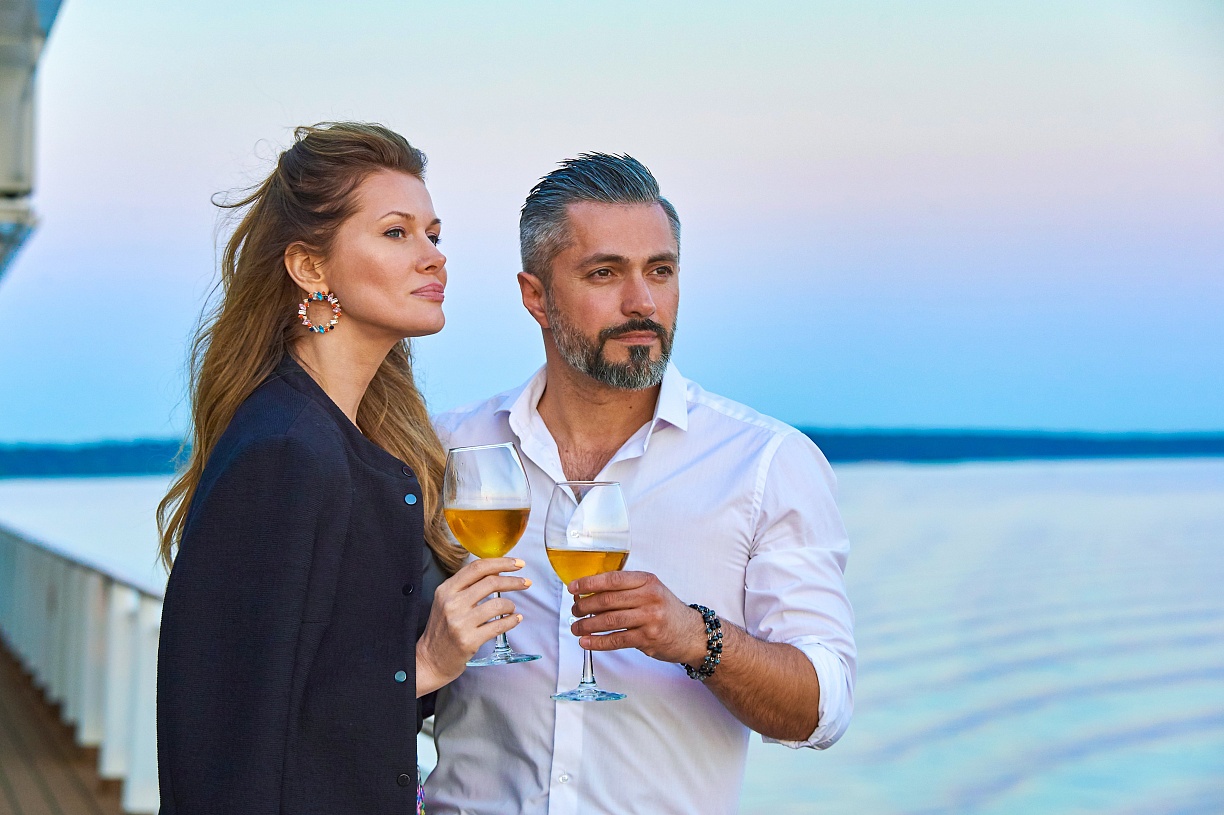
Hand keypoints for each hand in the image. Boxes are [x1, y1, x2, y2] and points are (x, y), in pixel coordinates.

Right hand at [416, 557, 529, 696]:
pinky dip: (511, 621)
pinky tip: (514, 619)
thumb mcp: (447, 601)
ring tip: (512, 609)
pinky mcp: (469, 640)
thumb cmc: (442, 629)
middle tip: (526, 582)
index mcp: (446, 589)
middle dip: (513, 581)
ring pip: (498, 604)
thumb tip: (497, 571)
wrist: (430, 660)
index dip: (501, 563)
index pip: (477, 568)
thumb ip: (467, 586)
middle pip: (491, 582)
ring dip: (511, 605)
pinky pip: (498, 626)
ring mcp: (460, 622)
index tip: (518, 563)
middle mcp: (452, 603)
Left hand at [569, 571, 707, 664]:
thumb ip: (626, 589)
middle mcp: (649, 597)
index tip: (573, 587)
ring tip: (576, 627)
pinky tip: (586, 642)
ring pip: (610, 620)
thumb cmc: (665, 610)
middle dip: (585, 605)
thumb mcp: (651, 591)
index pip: (613, 579)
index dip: (589, 583)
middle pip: (608, 600)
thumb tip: (589, 592)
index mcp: (647, 581)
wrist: (692, 633)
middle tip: (574, 610)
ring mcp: (649, 618)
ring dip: (587, 625)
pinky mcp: (648, 639)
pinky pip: (617, 640)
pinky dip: (598, 642)